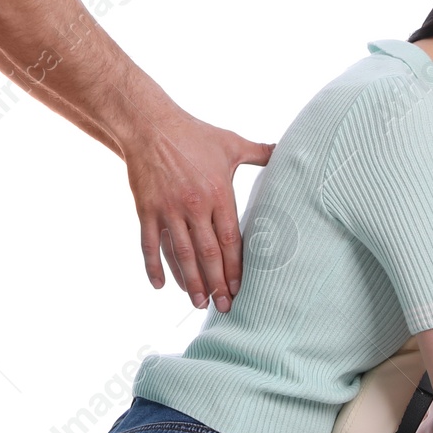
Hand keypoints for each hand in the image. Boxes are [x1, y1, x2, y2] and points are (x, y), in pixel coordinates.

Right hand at [123, 111, 273, 312]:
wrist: (150, 125)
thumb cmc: (194, 134)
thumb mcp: (231, 142)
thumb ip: (259, 152)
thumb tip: (286, 150)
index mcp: (218, 193)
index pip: (230, 240)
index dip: (235, 267)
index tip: (240, 289)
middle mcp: (194, 205)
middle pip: (208, 254)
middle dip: (217, 283)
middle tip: (223, 307)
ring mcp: (168, 209)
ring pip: (181, 255)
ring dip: (190, 282)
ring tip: (197, 303)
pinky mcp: (147, 209)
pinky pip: (150, 244)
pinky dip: (153, 267)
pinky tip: (160, 286)